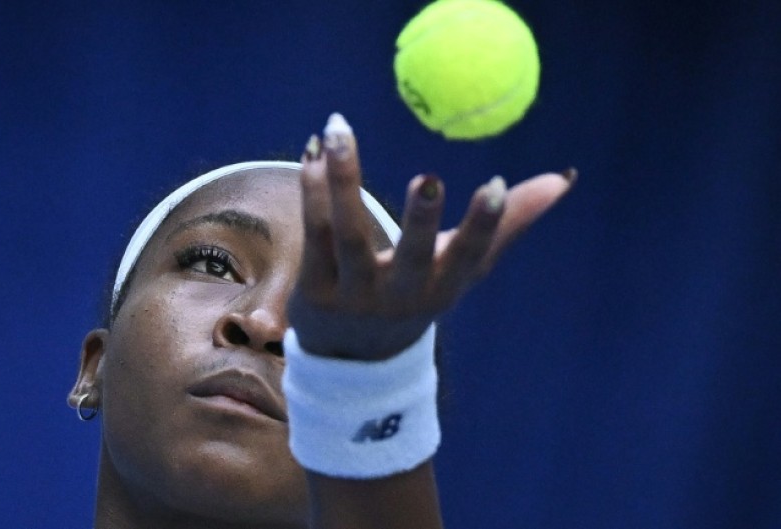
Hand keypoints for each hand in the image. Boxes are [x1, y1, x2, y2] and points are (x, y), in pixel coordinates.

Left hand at [287, 114, 574, 359]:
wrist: (351, 356)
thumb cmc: (419, 291)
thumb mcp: (462, 267)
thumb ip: (508, 223)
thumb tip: (564, 178)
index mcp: (441, 288)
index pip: (468, 258)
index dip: (484, 226)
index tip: (496, 184)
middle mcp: (399, 295)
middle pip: (409, 256)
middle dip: (421, 219)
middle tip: (429, 177)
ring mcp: (353, 294)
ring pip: (348, 235)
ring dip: (342, 181)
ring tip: (337, 129)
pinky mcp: (313, 287)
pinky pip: (314, 233)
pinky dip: (313, 191)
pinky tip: (312, 153)